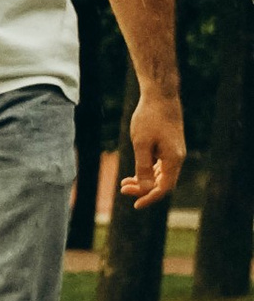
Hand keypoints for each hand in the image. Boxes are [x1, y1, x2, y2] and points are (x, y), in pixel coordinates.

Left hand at [118, 91, 185, 206]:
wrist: (160, 95)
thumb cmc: (149, 118)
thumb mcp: (141, 144)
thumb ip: (143, 167)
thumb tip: (145, 188)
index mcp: (173, 159)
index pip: (164, 188)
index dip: (150, 198)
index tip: (135, 205)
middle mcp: (177, 157)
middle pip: (162, 183)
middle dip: (143, 189)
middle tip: (123, 189)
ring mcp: (174, 151)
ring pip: (160, 174)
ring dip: (144, 180)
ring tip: (124, 183)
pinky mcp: (170, 145)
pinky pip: (160, 165)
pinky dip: (147, 170)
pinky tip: (134, 172)